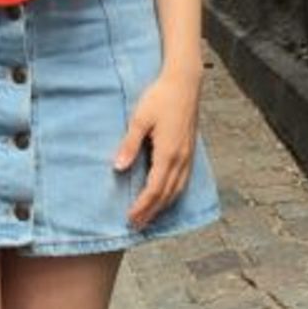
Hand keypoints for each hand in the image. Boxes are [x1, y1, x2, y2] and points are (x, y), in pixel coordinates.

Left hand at [113, 66, 201, 227]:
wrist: (184, 83)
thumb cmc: (160, 97)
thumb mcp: (139, 119)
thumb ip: (129, 145)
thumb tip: (118, 168)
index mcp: (168, 153)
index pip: (154, 188)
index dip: (142, 206)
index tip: (130, 218)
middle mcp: (181, 159)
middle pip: (166, 194)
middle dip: (151, 212)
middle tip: (136, 226)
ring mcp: (188, 156)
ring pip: (177, 190)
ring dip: (163, 206)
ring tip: (149, 218)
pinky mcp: (189, 151)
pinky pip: (183, 181)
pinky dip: (173, 195)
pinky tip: (166, 198)